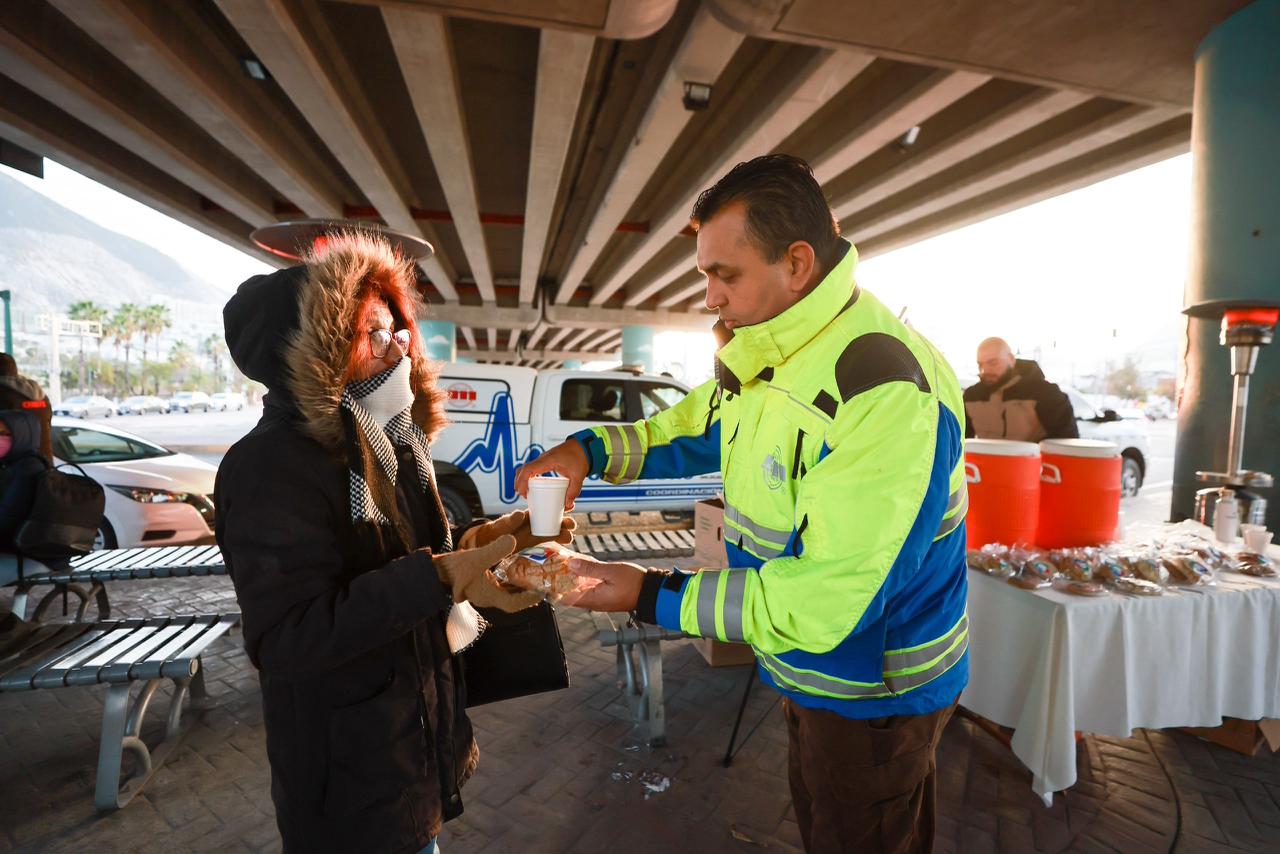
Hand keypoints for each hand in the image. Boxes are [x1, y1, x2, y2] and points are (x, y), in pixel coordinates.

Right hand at [433, 535, 540, 612]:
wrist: (435, 572)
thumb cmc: (454, 568)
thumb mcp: (476, 556)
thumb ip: (495, 549)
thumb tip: (512, 540)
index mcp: (488, 595)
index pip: (513, 604)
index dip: (528, 599)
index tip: (540, 592)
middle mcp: (487, 598)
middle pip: (512, 602)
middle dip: (527, 596)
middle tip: (540, 586)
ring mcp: (483, 594)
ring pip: (506, 596)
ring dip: (519, 591)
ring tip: (532, 580)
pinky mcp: (480, 588)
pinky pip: (499, 590)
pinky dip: (509, 585)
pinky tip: (514, 574)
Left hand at [457, 509, 575, 552]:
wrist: (488, 545)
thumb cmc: (493, 533)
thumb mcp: (500, 525)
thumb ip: (509, 520)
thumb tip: (520, 513)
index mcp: (526, 515)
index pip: (544, 509)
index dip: (556, 508)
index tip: (567, 507)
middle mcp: (533, 523)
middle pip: (552, 520)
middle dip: (564, 521)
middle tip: (572, 525)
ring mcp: (535, 533)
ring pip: (553, 531)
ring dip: (563, 532)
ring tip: (570, 536)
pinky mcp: (535, 543)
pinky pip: (549, 540)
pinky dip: (558, 540)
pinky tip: (567, 541)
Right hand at [514, 440, 589, 509]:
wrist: (583, 446)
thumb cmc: (580, 457)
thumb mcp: (578, 476)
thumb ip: (573, 491)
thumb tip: (567, 505)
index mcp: (548, 460)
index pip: (528, 469)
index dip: (522, 481)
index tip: (524, 493)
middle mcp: (542, 459)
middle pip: (522, 470)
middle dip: (519, 483)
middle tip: (524, 496)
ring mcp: (543, 460)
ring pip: (525, 469)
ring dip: (522, 480)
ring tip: (526, 494)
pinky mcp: (545, 462)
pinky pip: (531, 469)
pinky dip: (528, 477)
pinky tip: (532, 487)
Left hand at [561, 554, 644, 611]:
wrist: (650, 591)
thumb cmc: (634, 583)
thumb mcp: (611, 572)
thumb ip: (590, 568)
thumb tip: (571, 564)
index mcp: (592, 599)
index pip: (565, 598)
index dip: (553, 587)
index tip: (547, 575)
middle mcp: (593, 602)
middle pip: (569, 592)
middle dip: (561, 579)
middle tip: (555, 563)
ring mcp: (598, 598)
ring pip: (578, 589)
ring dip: (571, 577)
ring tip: (565, 561)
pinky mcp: (603, 594)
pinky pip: (588, 587)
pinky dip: (582, 577)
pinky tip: (581, 565)